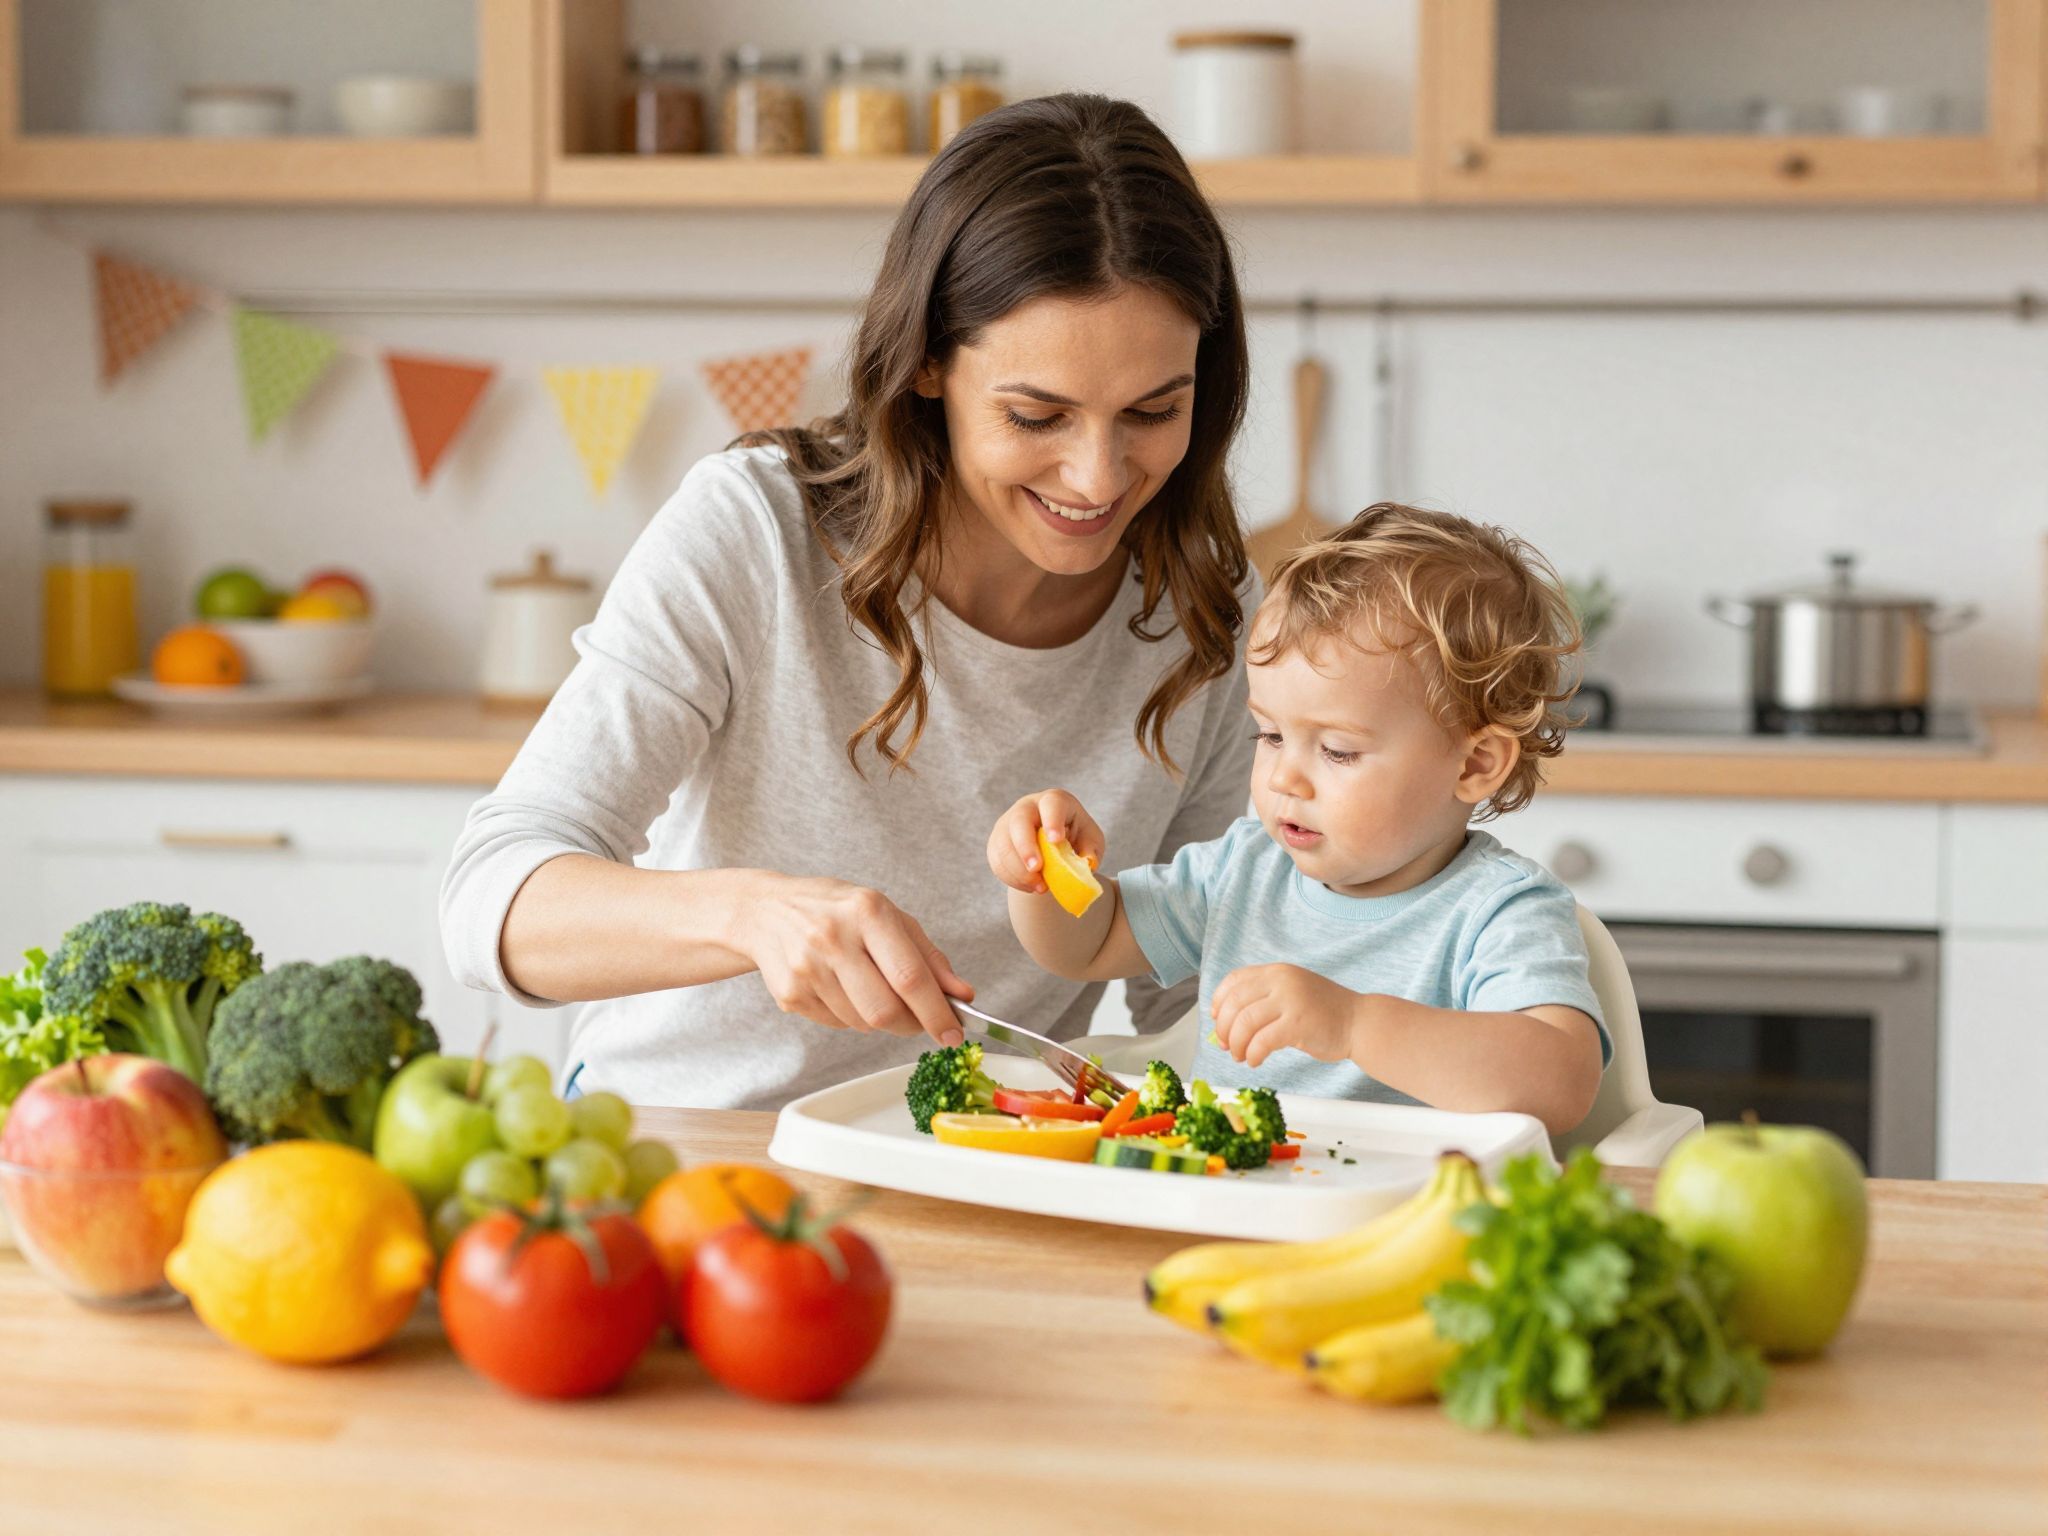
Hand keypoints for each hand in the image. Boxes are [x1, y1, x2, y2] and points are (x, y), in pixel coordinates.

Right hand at [735, 873, 973, 1044]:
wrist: (765, 911)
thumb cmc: (837, 911)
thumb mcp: (887, 915)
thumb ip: (928, 957)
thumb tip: (962, 995)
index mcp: (866, 911)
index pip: (910, 976)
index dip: (937, 1012)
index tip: (954, 1034)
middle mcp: (832, 938)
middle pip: (885, 1010)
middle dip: (911, 1025)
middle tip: (919, 1021)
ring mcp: (806, 969)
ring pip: (862, 1023)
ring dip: (879, 1019)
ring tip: (869, 988)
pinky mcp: (789, 994)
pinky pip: (838, 1025)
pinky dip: (851, 1017)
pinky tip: (841, 988)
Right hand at [986, 788, 1104, 896]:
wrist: (1053, 846)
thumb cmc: (1075, 838)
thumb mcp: (1090, 841)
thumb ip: (1090, 850)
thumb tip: (1087, 863)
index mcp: (1054, 801)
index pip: (1051, 804)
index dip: (1052, 821)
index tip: (1056, 840)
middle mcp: (1027, 807)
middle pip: (1019, 821)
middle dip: (1026, 847)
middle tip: (1037, 869)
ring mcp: (1007, 824)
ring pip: (1004, 845)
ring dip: (1020, 870)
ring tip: (1040, 887)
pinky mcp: (996, 844)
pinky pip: (997, 862)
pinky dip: (1012, 878)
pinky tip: (1030, 886)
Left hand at [1210, 964, 1366, 1068]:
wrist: (1360, 1022)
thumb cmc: (1324, 1013)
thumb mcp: (1291, 994)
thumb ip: (1263, 1002)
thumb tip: (1226, 1026)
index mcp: (1277, 971)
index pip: (1234, 980)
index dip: (1218, 1001)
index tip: (1216, 1019)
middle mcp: (1281, 980)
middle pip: (1234, 1003)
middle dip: (1224, 1028)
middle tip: (1226, 1046)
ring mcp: (1290, 1000)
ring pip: (1244, 1023)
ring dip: (1236, 1044)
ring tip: (1240, 1056)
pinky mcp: (1298, 1023)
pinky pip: (1262, 1041)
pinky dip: (1252, 1054)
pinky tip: (1254, 1061)